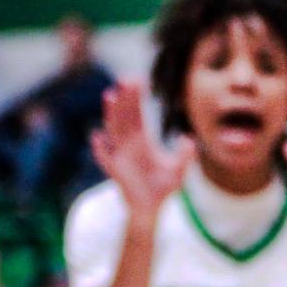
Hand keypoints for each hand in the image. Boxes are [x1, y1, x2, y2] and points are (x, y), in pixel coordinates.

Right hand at [92, 81, 193, 223]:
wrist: (151, 208)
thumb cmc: (163, 188)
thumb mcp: (179, 170)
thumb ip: (185, 155)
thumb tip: (187, 138)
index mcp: (142, 141)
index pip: (137, 114)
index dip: (136, 98)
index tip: (136, 79)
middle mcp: (129, 145)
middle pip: (125, 116)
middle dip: (125, 98)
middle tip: (125, 78)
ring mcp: (120, 155)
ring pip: (114, 130)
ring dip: (111, 114)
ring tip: (110, 96)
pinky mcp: (116, 170)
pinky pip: (106, 158)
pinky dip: (101, 148)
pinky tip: (98, 137)